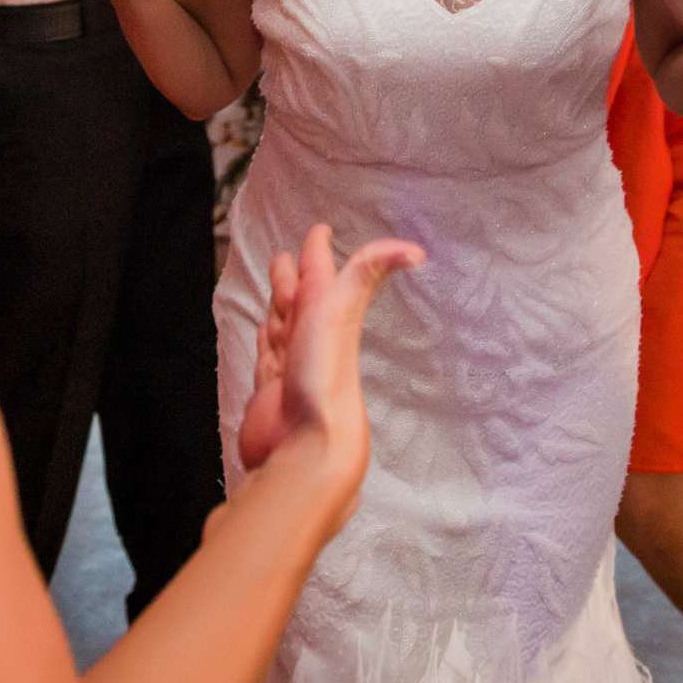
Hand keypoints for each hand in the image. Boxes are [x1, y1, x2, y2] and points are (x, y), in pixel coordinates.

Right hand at [236, 224, 424, 518]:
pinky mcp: (269, 394)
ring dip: (278, 306)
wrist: (308, 451)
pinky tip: (266, 333)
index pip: (322, 278)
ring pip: (282, 328)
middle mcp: (312, 341)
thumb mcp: (343, 312)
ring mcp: (291, 368)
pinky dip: (265, 340)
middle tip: (285, 257)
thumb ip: (370, 272)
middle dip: (293, 278)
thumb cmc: (326, 382)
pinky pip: (267, 358)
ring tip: (276, 288)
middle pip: (300, 301)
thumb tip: (417, 251)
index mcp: (329, 319)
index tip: (319, 231)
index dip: (317, 255)